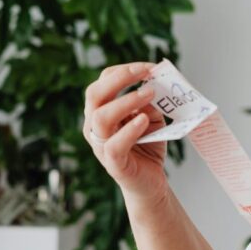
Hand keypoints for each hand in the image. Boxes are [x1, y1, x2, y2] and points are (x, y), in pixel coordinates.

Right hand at [83, 62, 169, 202]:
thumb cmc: (148, 146)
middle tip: (145, 72)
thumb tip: (156, 82)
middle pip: (94, 94)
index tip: (149, 67)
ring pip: (101, 117)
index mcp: (101, 110)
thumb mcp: (151, 117)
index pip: (103, 81)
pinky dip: (129, 129)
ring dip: (126, 101)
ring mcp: (100, 145)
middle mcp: (94, 126)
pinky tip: (144, 120)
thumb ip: (150, 101)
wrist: (151, 182)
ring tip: (150, 93)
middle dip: (119, 78)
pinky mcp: (112, 163)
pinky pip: (113, 145)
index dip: (124, 70)